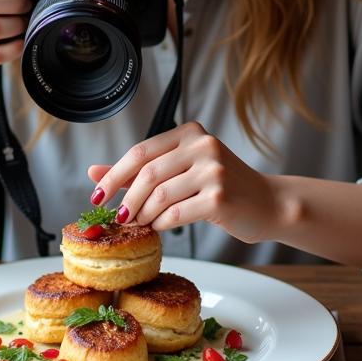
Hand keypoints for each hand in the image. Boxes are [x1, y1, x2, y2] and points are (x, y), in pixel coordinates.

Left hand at [86, 121, 277, 241]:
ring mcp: (213, 171)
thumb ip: (139, 171)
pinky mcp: (219, 197)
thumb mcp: (181, 171)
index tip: (97, 197)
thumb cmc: (221, 188)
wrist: (268, 204)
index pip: (140, 152)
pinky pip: (174, 214)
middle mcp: (202, 146)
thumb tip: (93, 172)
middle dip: (127, 200)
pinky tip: (159, 227)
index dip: (113, 176)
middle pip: (147, 174)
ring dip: (143, 215)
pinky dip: (160, 225)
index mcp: (190, 133)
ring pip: (159, 196)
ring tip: (141, 223)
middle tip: (120, 217)